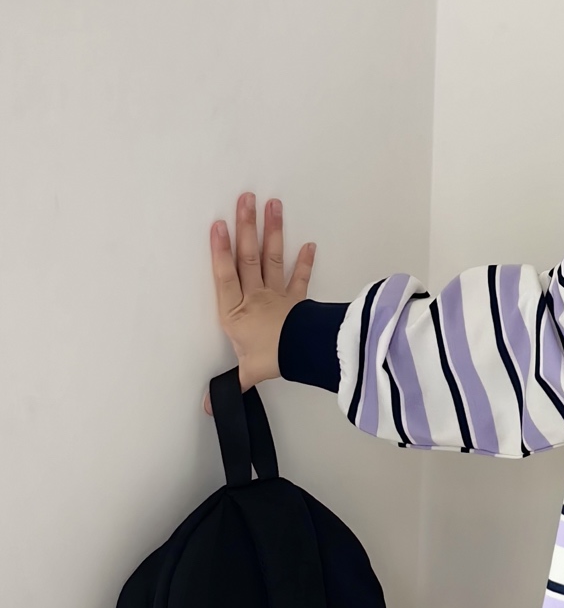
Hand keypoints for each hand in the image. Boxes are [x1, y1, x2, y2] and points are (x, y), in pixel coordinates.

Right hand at [209, 194, 315, 401]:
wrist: (303, 356)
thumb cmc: (270, 359)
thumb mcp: (246, 372)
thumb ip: (230, 383)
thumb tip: (209, 408)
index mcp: (235, 312)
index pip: (224, 275)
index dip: (219, 250)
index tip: (218, 224)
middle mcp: (254, 298)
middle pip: (248, 257)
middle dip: (246, 226)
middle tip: (245, 198)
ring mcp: (277, 296)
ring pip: (272, 258)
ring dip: (273, 231)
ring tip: (274, 204)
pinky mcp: (298, 302)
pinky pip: (301, 279)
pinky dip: (305, 263)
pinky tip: (309, 244)